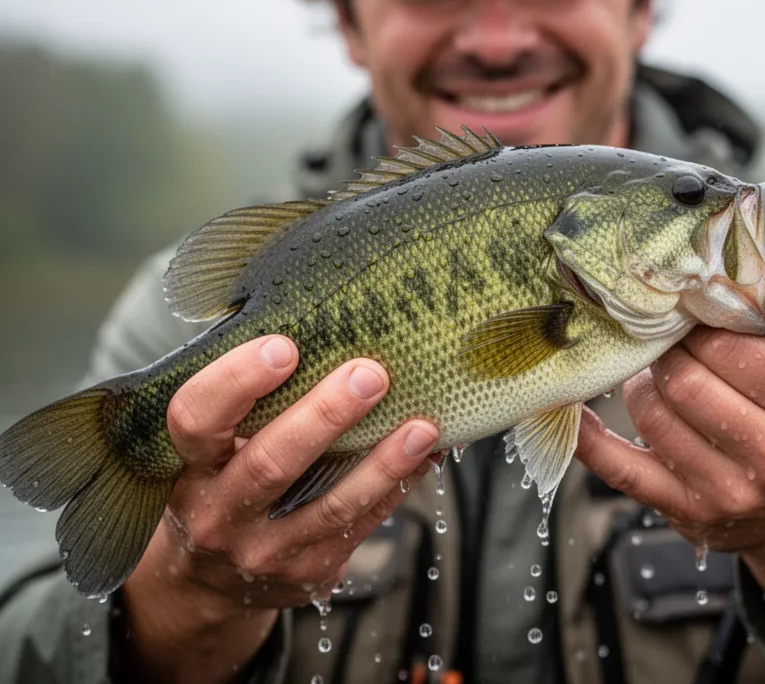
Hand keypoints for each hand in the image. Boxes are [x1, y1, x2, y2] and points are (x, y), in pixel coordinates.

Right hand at [117, 336, 439, 683]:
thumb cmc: (219, 487)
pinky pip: (360, 524)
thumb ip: (243, 404)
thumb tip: (312, 324)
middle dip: (324, 415)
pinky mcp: (309, 572)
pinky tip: (428, 453)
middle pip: (271, 463)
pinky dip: (397, 486)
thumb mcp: (207, 453)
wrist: (207, 587)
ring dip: (382, 462)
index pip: (196, 419)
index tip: (284, 346)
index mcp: (189, 468)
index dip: (236, 381)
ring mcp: (264, 551)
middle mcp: (219, 515)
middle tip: (370, 374)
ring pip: (330, 505)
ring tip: (422, 425)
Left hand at [576, 261, 764, 679]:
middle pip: (682, 379)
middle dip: (668, 350)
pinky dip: (590, 437)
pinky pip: (619, 468)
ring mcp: (729, 493)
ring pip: (650, 414)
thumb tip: (757, 268)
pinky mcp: (688, 514)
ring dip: (642, 386)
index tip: (691, 312)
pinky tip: (576, 411)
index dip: (699, 321)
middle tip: (669, 341)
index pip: (727, 344)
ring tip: (660, 377)